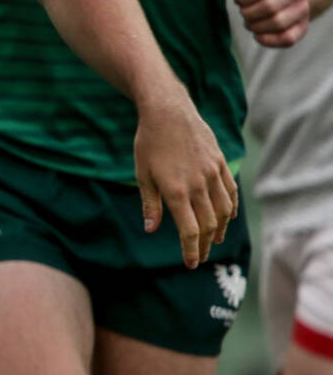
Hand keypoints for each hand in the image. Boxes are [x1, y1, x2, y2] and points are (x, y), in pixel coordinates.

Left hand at [133, 89, 237, 267]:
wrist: (167, 111)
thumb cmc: (149, 142)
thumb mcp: (142, 174)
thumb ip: (149, 204)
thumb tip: (151, 230)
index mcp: (176, 191)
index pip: (189, 231)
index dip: (191, 250)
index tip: (191, 263)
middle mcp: (199, 185)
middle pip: (209, 224)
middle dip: (205, 245)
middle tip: (202, 257)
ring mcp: (213, 174)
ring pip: (224, 210)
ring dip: (221, 229)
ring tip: (215, 240)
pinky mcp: (221, 163)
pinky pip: (231, 192)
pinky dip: (232, 208)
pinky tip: (228, 217)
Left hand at [219, 0, 309, 46]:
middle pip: (269, 7)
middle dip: (248, 12)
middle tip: (243, 11)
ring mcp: (303, 8)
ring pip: (278, 23)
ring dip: (255, 26)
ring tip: (249, 21)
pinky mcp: (303, 27)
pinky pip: (288, 39)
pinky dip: (268, 40)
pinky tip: (257, 35)